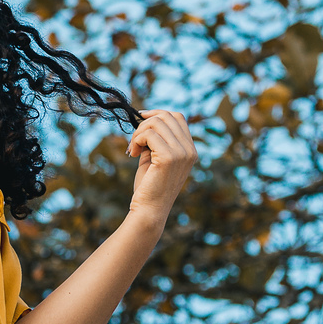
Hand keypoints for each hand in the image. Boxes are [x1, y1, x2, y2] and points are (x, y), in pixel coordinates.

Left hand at [126, 108, 195, 233]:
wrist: (148, 210)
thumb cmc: (149, 185)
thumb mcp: (156, 157)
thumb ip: (157, 138)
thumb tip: (146, 116)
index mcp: (190, 150)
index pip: (177, 117)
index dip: (157, 113)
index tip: (141, 119)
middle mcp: (190, 150)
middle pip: (166, 116)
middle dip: (144, 123)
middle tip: (134, 141)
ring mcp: (182, 153)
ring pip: (155, 122)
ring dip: (138, 133)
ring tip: (132, 149)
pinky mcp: (169, 157)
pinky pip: (148, 134)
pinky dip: (136, 140)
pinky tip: (132, 154)